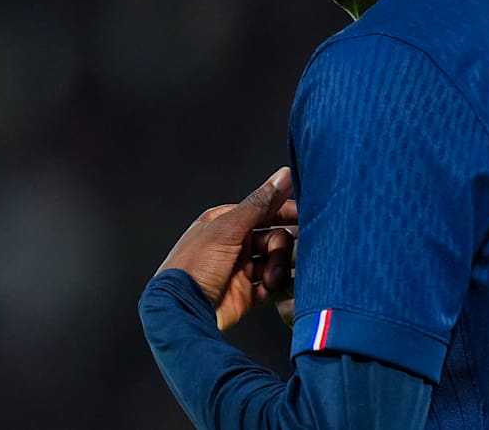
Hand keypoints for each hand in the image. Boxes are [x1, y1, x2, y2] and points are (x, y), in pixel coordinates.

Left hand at [156, 167, 296, 331]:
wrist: (181, 313)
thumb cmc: (194, 266)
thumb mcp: (227, 229)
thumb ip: (259, 204)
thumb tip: (284, 175)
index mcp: (226, 222)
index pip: (264, 210)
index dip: (286, 211)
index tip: (308, 216)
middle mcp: (234, 244)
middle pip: (274, 236)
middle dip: (283, 244)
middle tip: (284, 253)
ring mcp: (240, 270)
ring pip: (275, 261)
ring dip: (280, 266)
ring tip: (275, 276)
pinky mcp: (246, 295)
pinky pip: (272, 286)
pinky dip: (279, 285)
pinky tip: (278, 285)